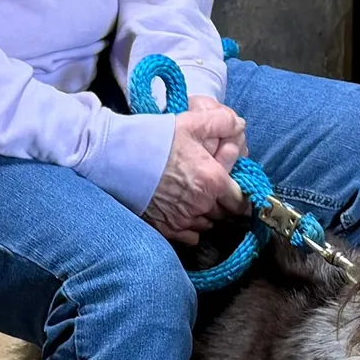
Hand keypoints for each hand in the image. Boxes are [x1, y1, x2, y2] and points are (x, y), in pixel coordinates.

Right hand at [144, 99, 247, 243]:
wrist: (118, 160)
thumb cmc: (156, 140)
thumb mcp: (192, 122)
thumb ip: (222, 122)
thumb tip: (239, 125)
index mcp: (213, 180)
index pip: (240, 200)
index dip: (241, 196)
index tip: (236, 193)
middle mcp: (201, 205)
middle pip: (224, 213)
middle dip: (222, 203)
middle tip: (212, 191)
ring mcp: (182, 220)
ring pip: (207, 225)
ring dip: (206, 215)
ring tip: (195, 201)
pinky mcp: (165, 229)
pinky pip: (190, 237)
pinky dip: (190, 229)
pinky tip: (183, 215)